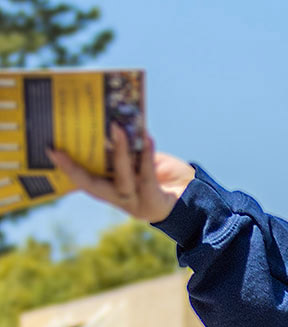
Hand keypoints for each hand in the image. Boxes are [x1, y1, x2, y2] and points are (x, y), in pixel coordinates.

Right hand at [56, 124, 193, 223]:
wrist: (197, 199)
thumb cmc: (166, 177)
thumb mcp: (142, 163)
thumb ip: (130, 151)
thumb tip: (116, 123)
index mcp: (112, 191)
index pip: (84, 181)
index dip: (67, 168)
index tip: (51, 150)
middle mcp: (120, 199)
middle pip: (92, 186)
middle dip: (75, 168)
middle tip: (62, 148)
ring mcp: (136, 203)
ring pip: (121, 178)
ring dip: (119, 152)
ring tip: (116, 128)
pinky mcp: (155, 201)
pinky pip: (147, 176)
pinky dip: (146, 155)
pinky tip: (147, 137)